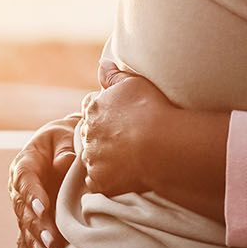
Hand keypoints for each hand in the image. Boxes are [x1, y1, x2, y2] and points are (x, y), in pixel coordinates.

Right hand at [10, 112, 78, 247]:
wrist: (59, 146)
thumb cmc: (63, 139)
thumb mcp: (64, 136)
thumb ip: (63, 149)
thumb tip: (64, 162)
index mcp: (24, 164)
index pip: (25, 180)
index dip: (32, 195)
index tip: (42, 209)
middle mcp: (18, 188)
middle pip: (24, 209)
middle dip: (37, 227)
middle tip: (50, 242)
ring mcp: (22, 207)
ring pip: (25, 228)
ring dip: (33, 245)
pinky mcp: (30, 221)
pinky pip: (25, 240)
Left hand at [80, 70, 173, 197]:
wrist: (159, 144)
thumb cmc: (151, 110)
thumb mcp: (134, 83)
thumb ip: (114, 75)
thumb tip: (101, 64)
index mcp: (93, 108)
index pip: (90, 108)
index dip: (104, 113)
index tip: (119, 119)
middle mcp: (87, 132)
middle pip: (90, 134)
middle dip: (102, 137)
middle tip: (125, 141)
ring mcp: (92, 158)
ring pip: (92, 158)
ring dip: (103, 159)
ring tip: (127, 160)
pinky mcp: (98, 180)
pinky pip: (97, 182)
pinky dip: (107, 180)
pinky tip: (123, 177)